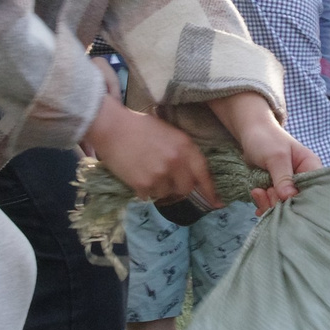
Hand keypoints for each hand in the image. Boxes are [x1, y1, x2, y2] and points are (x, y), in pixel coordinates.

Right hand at [86, 95, 217, 205]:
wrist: (112, 127)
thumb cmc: (139, 126)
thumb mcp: (169, 132)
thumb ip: (182, 150)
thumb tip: (191, 172)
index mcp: (185, 146)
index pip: (204, 173)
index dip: (210, 190)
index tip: (217, 203)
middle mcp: (176, 162)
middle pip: (186, 189)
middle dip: (178, 187)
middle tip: (165, 180)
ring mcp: (160, 174)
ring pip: (166, 194)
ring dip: (159, 188)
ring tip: (146, 171)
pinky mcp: (144, 184)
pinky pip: (149, 196)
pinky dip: (143, 190)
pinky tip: (136, 174)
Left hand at [209, 90, 319, 209]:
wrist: (250, 134)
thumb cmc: (266, 139)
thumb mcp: (276, 157)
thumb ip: (283, 177)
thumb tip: (288, 197)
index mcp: (311, 167)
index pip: (315, 191)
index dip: (300, 199)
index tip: (282, 196)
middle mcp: (303, 179)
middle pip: (299, 202)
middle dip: (280, 201)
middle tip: (267, 190)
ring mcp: (289, 186)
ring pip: (284, 205)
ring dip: (269, 203)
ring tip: (258, 190)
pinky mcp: (277, 191)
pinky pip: (273, 205)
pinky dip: (263, 204)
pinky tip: (256, 194)